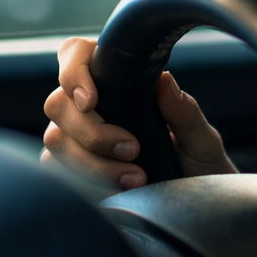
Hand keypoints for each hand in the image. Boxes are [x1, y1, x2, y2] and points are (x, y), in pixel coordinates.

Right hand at [41, 36, 236, 188]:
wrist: (195, 202)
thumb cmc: (198, 160)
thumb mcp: (201, 138)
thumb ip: (184, 111)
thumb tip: (164, 79)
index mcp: (119, 80)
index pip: (76, 54)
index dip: (73, 71)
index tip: (91, 100)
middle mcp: (91, 104)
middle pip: (59, 104)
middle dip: (92, 131)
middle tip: (132, 149)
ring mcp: (75, 136)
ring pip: (55, 139)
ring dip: (92, 162)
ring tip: (136, 178)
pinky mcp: (70, 168)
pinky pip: (55, 169)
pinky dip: (85, 180)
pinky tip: (117, 190)